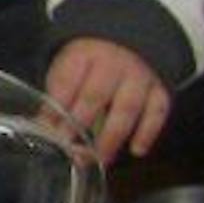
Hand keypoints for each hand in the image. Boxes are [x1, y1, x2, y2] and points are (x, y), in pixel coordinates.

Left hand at [44, 36, 170, 162]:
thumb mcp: (69, 69)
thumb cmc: (91, 63)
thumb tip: (44, 127)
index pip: (67, 81)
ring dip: (112, 137)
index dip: (57, 109)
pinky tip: (136, 150)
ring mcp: (138, 76)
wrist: (128, 43)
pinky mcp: (159, 88)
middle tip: (72, 150)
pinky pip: (157, 112)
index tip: (50, 132)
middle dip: (80, 126)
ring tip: (99, 158)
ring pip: (126, 108)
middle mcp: (112, 63)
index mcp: (83, 54)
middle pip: (95, 96)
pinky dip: (147, 133)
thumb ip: (58, 97)